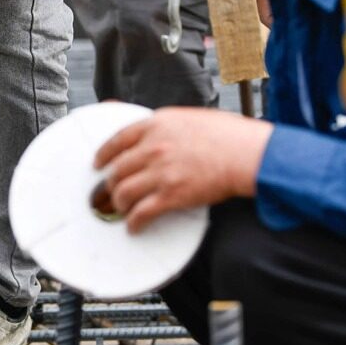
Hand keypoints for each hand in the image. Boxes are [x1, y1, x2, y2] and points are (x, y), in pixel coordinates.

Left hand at [94, 108, 272, 231]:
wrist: (247, 154)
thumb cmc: (227, 135)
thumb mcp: (189, 117)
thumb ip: (167, 125)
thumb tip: (156, 131)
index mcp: (156, 124)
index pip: (117, 139)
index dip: (103, 154)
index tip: (98, 163)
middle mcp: (153, 147)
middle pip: (116, 169)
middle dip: (110, 184)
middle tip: (110, 191)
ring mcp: (161, 172)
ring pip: (124, 192)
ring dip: (119, 204)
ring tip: (122, 209)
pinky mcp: (171, 195)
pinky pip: (142, 213)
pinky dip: (134, 222)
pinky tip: (133, 226)